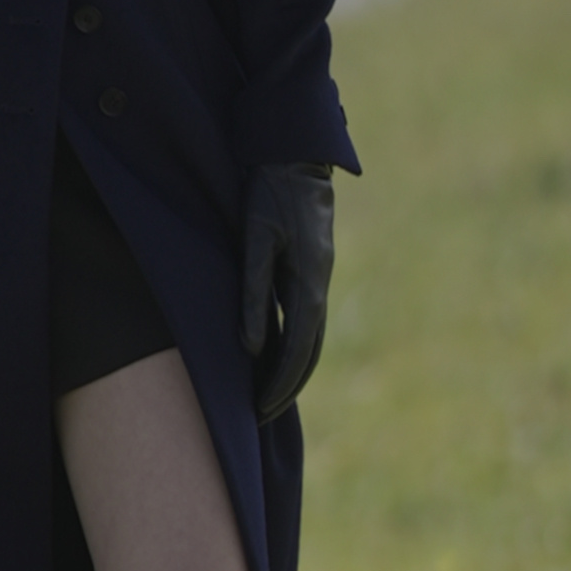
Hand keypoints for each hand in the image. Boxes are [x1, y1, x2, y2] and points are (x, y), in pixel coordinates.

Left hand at [239, 164, 333, 420]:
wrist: (295, 155)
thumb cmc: (268, 193)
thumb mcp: (253, 240)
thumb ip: (252, 294)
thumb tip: (251, 347)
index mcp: (308, 284)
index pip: (296, 351)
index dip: (278, 384)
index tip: (259, 411)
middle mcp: (319, 286)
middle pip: (309, 353)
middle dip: (286, 387)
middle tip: (262, 415)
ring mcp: (320, 277)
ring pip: (311, 338)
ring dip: (293, 370)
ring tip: (269, 395)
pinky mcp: (313, 268)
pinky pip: (306, 318)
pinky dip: (295, 344)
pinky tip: (276, 354)